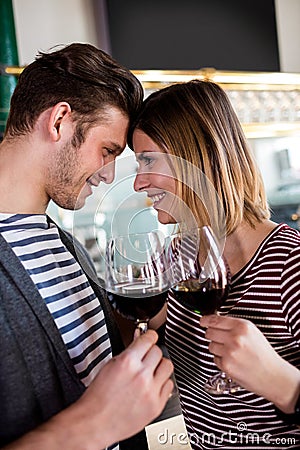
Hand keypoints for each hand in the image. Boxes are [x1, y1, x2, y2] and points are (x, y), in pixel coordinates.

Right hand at [79, 329, 173, 443]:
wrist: (95, 422)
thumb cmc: (98, 397)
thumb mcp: (110, 366)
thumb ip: (128, 352)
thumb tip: (139, 340)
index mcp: (128, 362)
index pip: (149, 339)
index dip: (149, 336)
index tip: (150, 337)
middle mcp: (141, 375)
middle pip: (158, 351)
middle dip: (151, 352)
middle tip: (145, 358)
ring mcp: (151, 391)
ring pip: (167, 366)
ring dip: (159, 366)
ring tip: (150, 372)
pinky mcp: (157, 405)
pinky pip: (169, 385)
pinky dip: (162, 384)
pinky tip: (152, 386)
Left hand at [200, 314, 299, 412]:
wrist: (272, 375)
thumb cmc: (263, 354)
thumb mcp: (252, 332)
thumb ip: (234, 325)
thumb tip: (216, 321)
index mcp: (242, 327)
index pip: (215, 320)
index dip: (206, 320)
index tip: (202, 321)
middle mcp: (235, 338)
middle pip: (209, 332)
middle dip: (212, 335)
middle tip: (222, 339)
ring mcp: (229, 352)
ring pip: (210, 345)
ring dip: (217, 348)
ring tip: (232, 352)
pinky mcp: (226, 365)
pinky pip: (215, 358)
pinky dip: (221, 360)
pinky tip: (233, 361)